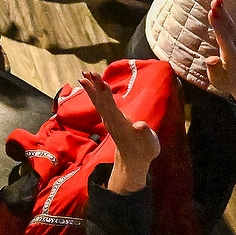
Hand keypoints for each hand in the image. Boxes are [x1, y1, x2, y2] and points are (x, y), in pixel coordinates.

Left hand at [82, 71, 160, 192]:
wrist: (133, 161)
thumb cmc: (144, 150)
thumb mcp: (149, 144)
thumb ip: (145, 133)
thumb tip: (141, 125)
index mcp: (120, 124)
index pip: (111, 107)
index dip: (106, 95)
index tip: (100, 83)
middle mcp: (111, 121)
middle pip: (101, 101)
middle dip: (94, 87)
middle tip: (87, 73)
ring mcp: (109, 120)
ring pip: (99, 102)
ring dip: (92, 88)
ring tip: (85, 75)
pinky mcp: (110, 119)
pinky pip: (102, 104)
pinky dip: (97, 93)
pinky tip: (94, 85)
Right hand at [203, 0, 235, 105]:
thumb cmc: (229, 82)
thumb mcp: (219, 82)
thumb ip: (215, 71)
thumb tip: (210, 60)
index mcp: (233, 59)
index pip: (224, 40)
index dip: (218, 26)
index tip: (211, 13)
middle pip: (230, 29)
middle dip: (222, 14)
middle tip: (216, 1)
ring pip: (231, 25)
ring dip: (224, 11)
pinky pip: (231, 25)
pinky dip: (226, 15)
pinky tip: (220, 5)